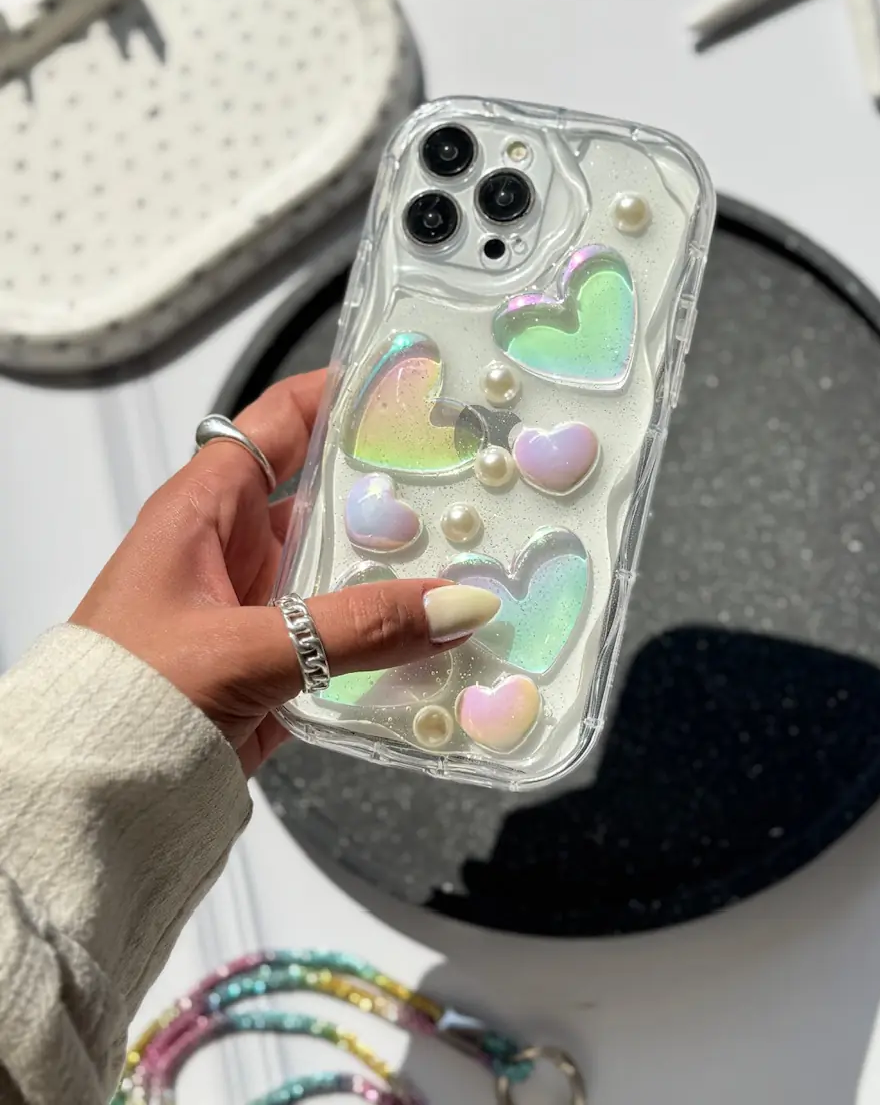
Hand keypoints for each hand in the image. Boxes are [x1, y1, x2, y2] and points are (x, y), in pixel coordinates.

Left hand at [71, 370, 498, 775]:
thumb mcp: (246, 648)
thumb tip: (462, 604)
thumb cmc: (134, 692)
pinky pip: (347, 642)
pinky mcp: (278, 670)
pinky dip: (391, 644)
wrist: (91, 799)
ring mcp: (260, 610)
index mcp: (206, 510)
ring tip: (480, 562)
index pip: (279, 424)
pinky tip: (446, 644)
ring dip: (402, 576)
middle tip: (472, 483)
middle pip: (328, 500)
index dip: (339, 396)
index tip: (411, 387)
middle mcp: (235, 549)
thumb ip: (357, 628)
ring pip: (344, 574)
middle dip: (396, 493)